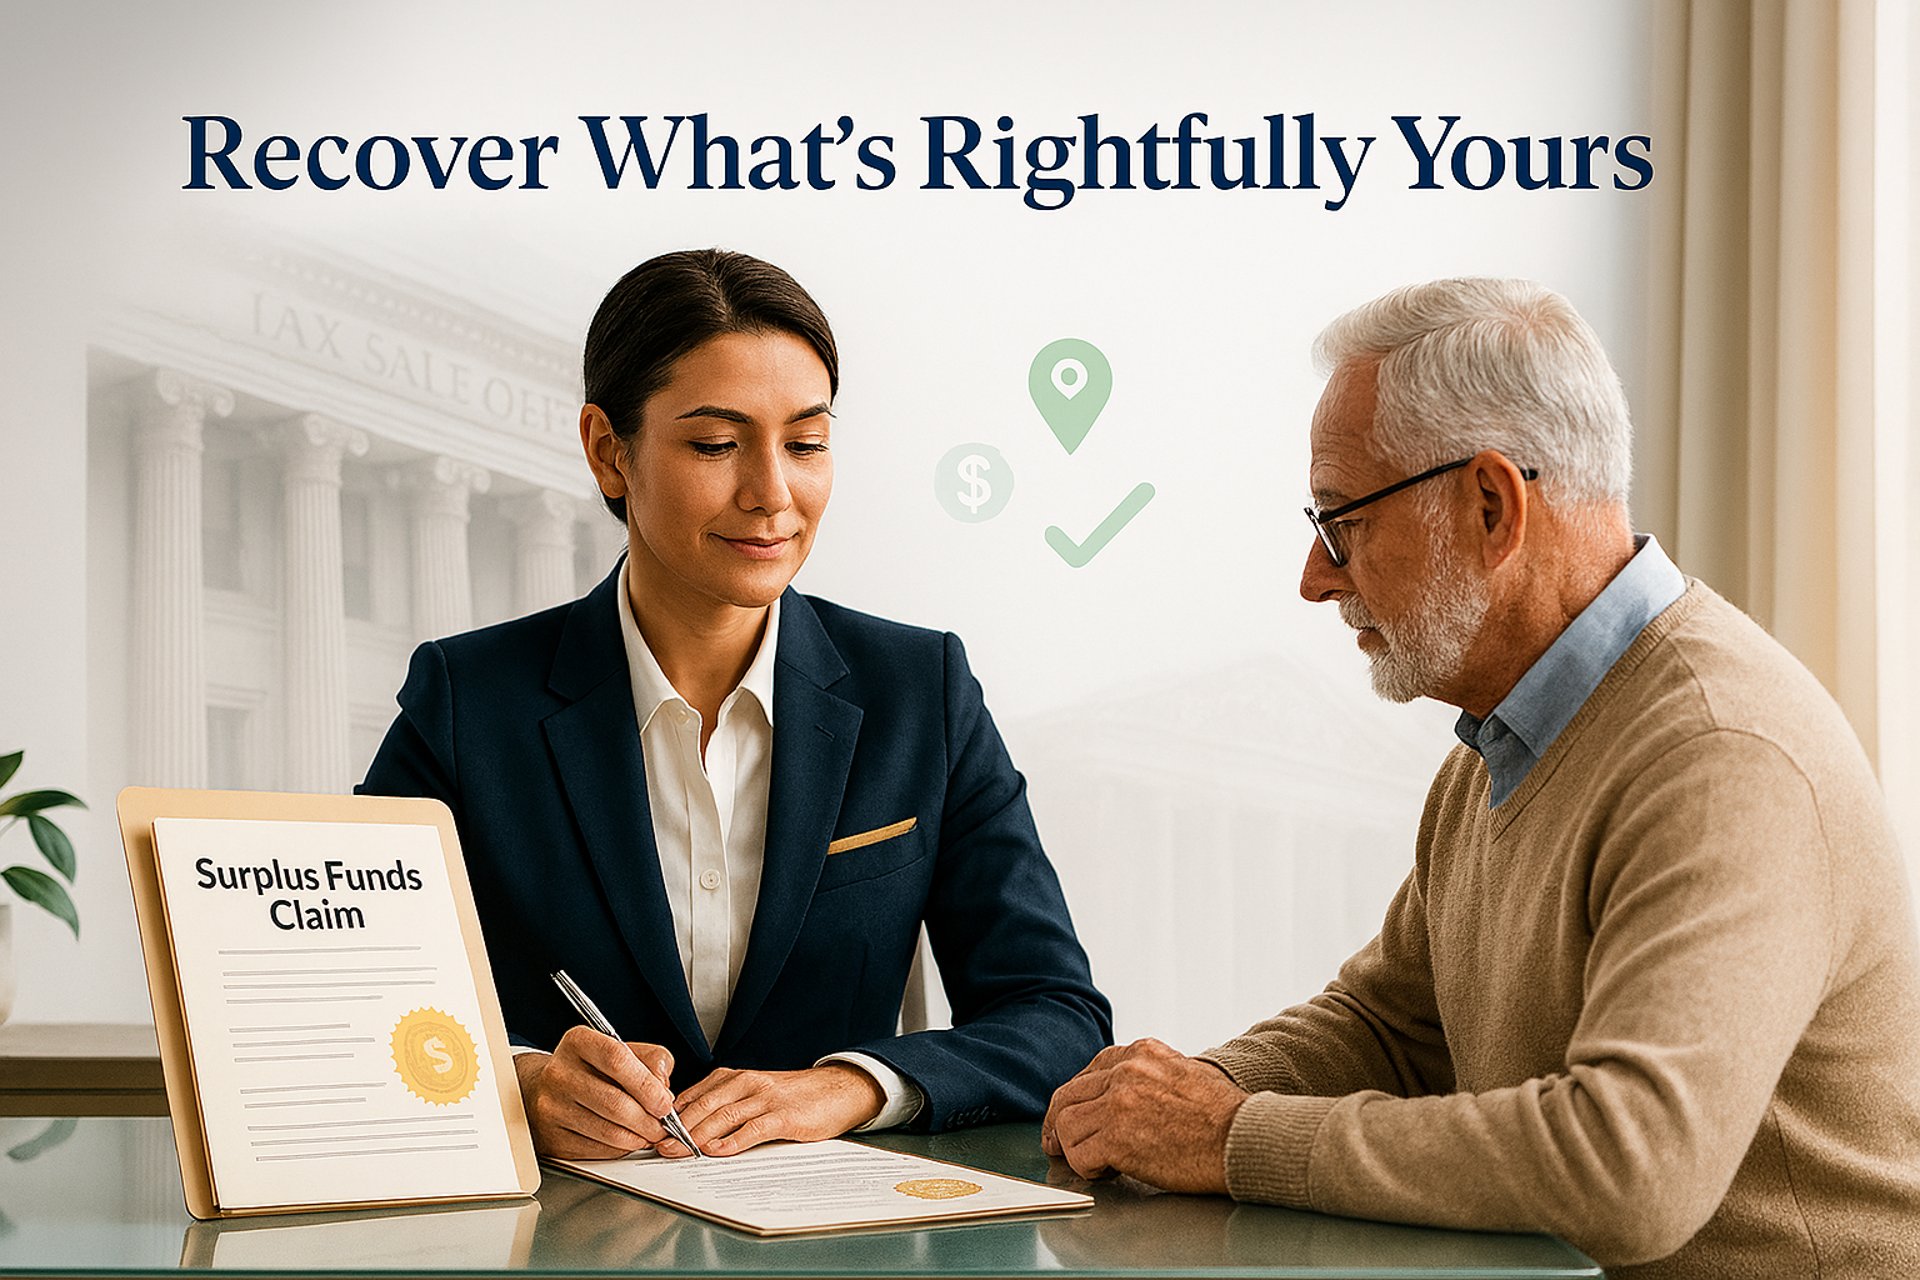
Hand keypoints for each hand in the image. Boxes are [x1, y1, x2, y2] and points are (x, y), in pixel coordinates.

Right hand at [515, 1026, 679, 1158]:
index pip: (616, 1059)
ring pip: (608, 1131)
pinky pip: (597, 1150)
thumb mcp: (620, 1049)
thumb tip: (664, 1088)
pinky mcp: (552, 1138)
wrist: (542, 1089)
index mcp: (578, 1042)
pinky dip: (621, 1149)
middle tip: (665, 1125)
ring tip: (650, 1133)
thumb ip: (651, 1059)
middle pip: (615, 1102)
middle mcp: (559, 1074)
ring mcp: (551, 1108)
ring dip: (639, 1138)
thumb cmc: (589, 1069)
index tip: (665, 1102)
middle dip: (649, 1120)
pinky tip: (628, 1139)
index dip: (647, 1085)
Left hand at [668, 1063, 885, 1156]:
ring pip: (724, 1116)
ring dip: (698, 1136)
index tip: (653, 1132)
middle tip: (659, 1146)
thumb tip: (691, 1129)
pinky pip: (754, 1128)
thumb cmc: (794, 1096)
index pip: (695, 1095)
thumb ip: (727, 1105)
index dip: (672, 1115)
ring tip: (680, 1152)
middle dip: (678, 1128)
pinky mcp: (785, 1116)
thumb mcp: (755, 1093)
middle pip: (705, 1105)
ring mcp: (767, 1099)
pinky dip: (733, 1141)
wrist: (838, 1089)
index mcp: (736, 1077)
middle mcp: (748, 1083)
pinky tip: (718, 1151)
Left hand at [1041, 1038, 1246, 1193]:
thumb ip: (1149, 1077)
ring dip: (1075, 1148)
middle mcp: (1125, 1071)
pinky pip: (1079, 1154)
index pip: (1089, 1071)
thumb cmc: (1223, 1117)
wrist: (1244, 1138)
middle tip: (1057, 1145)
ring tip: (1099, 1162)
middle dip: (1058, 1123)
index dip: (1075, 1098)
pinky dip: (1088, 1167)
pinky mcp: (1116, 1137)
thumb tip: (1119, 1098)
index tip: (1068, 1116)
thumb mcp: (1184, 1073)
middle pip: (1067, 1096)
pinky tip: (1109, 1171)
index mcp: (1141, 1052)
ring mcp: (1118, 1103)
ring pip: (1066, 1125)